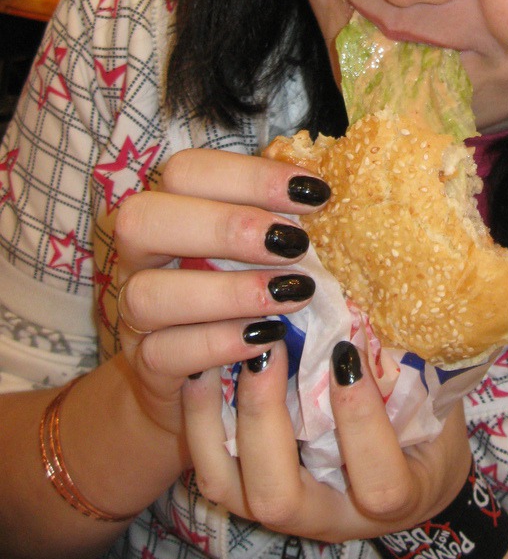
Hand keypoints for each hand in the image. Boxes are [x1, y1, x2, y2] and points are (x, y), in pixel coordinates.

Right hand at [112, 148, 324, 439]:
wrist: (197, 386)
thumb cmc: (238, 300)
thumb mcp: (255, 256)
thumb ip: (276, 222)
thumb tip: (323, 194)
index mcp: (168, 212)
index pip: (185, 172)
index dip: (249, 175)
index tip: (314, 193)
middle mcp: (139, 258)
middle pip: (144, 219)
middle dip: (226, 226)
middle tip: (294, 242)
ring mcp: (132, 315)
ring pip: (148, 294)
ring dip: (227, 291)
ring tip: (292, 294)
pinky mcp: (144, 368)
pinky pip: (163, 354)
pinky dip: (219, 343)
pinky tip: (268, 336)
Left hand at [183, 338, 472, 540]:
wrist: (411, 484)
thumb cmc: (429, 433)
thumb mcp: (437, 405)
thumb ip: (414, 371)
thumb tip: (378, 302)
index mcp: (392, 498)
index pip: (378, 483)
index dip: (362, 421)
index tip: (348, 351)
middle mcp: (328, 518)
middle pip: (279, 495)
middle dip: (268, 415)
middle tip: (271, 344)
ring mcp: (282, 512)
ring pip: (231, 486)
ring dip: (219, 416)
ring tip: (225, 350)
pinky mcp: (249, 494)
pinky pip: (211, 468)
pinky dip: (199, 420)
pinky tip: (202, 367)